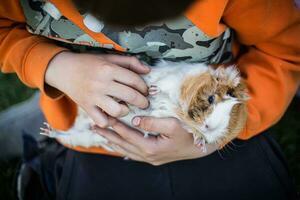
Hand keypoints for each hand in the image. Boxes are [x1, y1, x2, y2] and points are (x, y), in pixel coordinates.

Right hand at [45, 52, 149, 126]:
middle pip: (130, 96)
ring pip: (117, 111)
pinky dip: (109, 121)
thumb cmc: (90, 63)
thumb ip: (130, 62)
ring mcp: (93, 97)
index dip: (144, 87)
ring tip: (126, 108)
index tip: (146, 91)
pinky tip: (112, 116)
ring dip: (126, 111)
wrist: (63, 69)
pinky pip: (102, 121)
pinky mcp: (86, 107)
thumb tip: (148, 70)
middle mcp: (101, 83)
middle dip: (142, 102)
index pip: (134, 80)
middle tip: (144, 103)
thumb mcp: (109, 58)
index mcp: (108, 68)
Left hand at [95, 117, 217, 165]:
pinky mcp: (154, 158)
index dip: (115, 125)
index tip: (104, 117)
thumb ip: (153, 122)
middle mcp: (147, 155)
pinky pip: (133, 154)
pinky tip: (118, 145)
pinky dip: (124, 147)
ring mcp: (150, 159)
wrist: (201, 147)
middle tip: (95, 126)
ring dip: (113, 141)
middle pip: (123, 144)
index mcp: (150, 147)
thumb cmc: (189, 134)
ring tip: (102, 134)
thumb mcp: (173, 125)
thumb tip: (135, 120)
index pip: (128, 134)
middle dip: (108, 134)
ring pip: (126, 150)